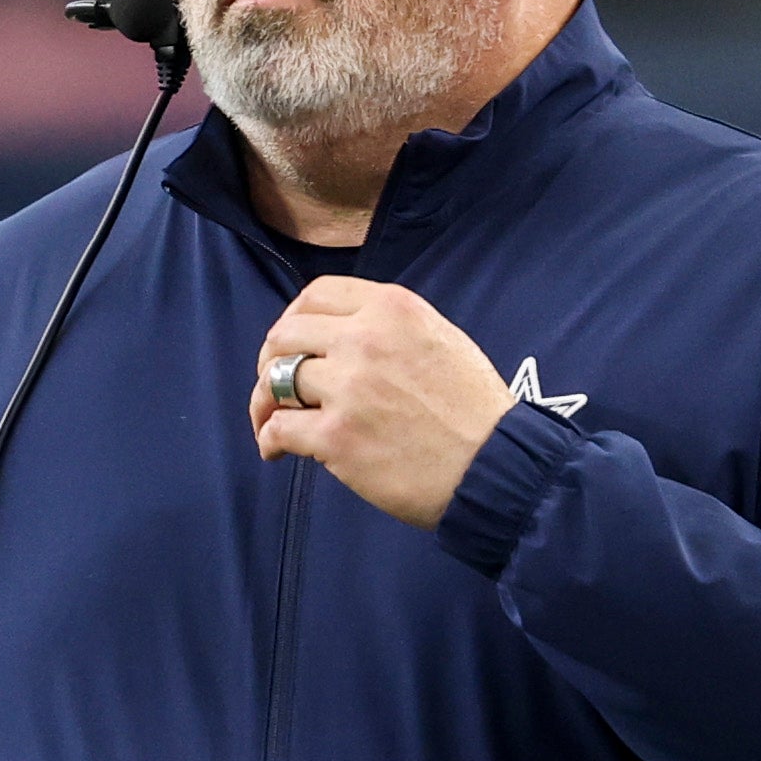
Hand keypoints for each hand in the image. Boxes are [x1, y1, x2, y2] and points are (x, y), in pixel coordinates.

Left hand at [249, 276, 515, 529]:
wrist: (496, 466)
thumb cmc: (476, 411)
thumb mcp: (441, 339)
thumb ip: (391, 328)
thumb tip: (343, 338)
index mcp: (392, 308)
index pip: (317, 294)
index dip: (294, 318)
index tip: (293, 343)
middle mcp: (364, 338)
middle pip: (284, 335)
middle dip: (271, 360)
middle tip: (275, 386)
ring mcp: (347, 387)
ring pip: (274, 380)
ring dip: (264, 402)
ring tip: (270, 421)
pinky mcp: (336, 436)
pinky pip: (278, 428)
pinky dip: (269, 440)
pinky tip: (276, 451)